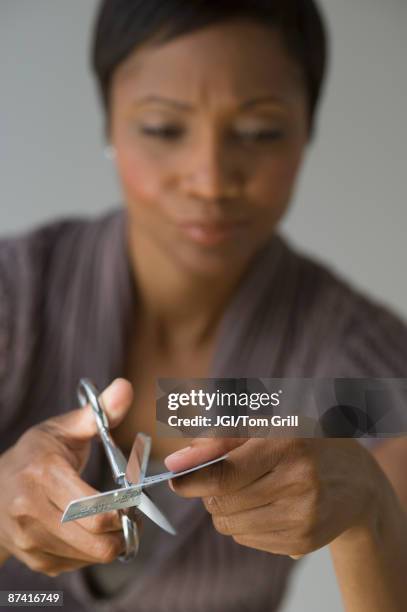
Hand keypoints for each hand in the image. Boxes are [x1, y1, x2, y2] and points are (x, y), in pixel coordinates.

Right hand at [0, 378, 134, 575]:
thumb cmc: (36, 454)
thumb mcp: (64, 428)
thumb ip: (99, 412)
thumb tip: (126, 386)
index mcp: (42, 474)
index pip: (95, 507)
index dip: (125, 506)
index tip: (135, 496)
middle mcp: (30, 511)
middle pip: (96, 539)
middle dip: (124, 527)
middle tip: (133, 513)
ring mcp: (29, 540)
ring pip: (90, 556)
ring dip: (113, 541)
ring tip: (117, 521)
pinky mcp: (33, 560)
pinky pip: (78, 565)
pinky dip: (93, 551)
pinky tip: (92, 531)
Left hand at [165, 437, 379, 558]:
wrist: (358, 481)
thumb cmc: (305, 444)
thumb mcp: (267, 427)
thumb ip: (219, 439)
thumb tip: (175, 461)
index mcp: (288, 444)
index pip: (225, 472)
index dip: (191, 479)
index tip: (172, 478)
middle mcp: (299, 482)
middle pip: (222, 501)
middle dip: (210, 490)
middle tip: (225, 476)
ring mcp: (303, 517)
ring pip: (230, 525)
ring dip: (226, 509)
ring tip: (249, 489)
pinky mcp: (303, 542)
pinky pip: (247, 540)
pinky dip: (244, 524)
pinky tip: (267, 506)